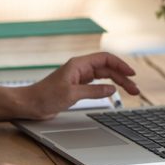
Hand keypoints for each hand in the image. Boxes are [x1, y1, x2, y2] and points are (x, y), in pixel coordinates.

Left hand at [0, 52, 139, 120]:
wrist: (29, 105)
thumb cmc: (45, 97)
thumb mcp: (71, 95)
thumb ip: (93, 91)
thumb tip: (112, 89)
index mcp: (78, 65)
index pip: (105, 59)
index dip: (120, 65)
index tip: (132, 74)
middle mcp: (80, 69)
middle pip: (107, 68)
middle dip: (122, 77)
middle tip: (135, 89)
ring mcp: (79, 78)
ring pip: (103, 77)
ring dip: (117, 83)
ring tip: (130, 92)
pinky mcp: (76, 87)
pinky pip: (96, 84)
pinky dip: (107, 88)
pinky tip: (114, 93)